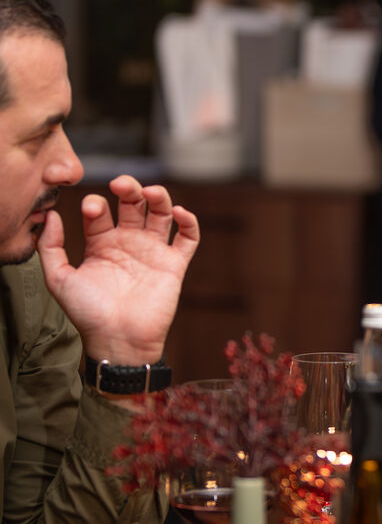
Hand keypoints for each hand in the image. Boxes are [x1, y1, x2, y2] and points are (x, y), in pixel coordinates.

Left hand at [38, 175, 198, 364]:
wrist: (118, 338)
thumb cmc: (88, 313)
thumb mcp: (58, 279)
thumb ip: (50, 247)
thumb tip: (52, 215)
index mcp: (101, 245)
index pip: (101, 213)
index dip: (97, 205)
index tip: (93, 208)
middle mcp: (128, 244)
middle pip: (133, 205)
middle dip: (129, 189)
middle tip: (121, 184)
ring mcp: (153, 252)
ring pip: (162, 214)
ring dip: (159, 197)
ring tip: (151, 192)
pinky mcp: (174, 264)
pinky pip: (188, 238)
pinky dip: (189, 222)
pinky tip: (180, 213)